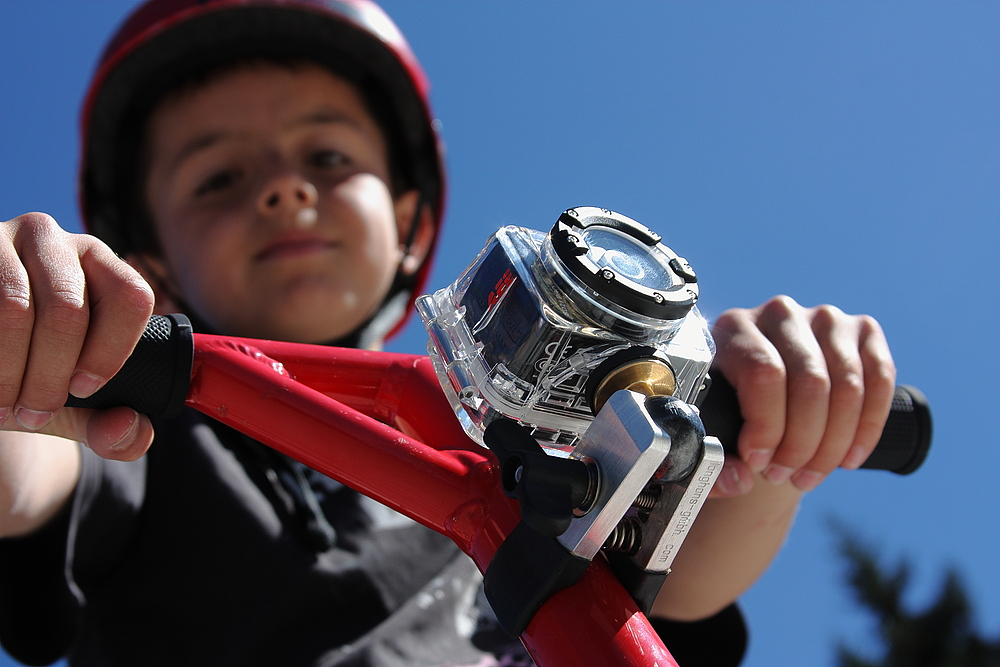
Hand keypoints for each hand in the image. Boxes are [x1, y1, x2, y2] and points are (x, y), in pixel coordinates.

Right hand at [0, 213, 155, 459]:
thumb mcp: (73, 405)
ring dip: (9, 370)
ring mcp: (0, 239)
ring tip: (2, 406)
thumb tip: (130, 429)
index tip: (85, 390)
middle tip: (34, 414)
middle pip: (69, 309)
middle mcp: (53, 241)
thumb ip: (112, 427)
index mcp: (99, 265)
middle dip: (51, 375)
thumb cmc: (29, 372)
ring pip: (15, 306)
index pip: (131, 296)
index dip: (111, 351)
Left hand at [708, 295, 895, 494]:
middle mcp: (781, 313)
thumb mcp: (710, 428)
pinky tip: (848, 458)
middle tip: (785, 475)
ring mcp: (825, 318)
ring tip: (810, 474)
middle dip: (801, 445)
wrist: (761, 389)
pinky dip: (868, 428)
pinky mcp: (862, 330)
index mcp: (734, 327)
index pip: (765, 374)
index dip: (768, 427)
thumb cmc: (728, 409)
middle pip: (810, 383)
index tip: (758, 461)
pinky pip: (880, 380)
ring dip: (833, 445)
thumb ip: (712, 458)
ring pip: (847, 387)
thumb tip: (739, 479)